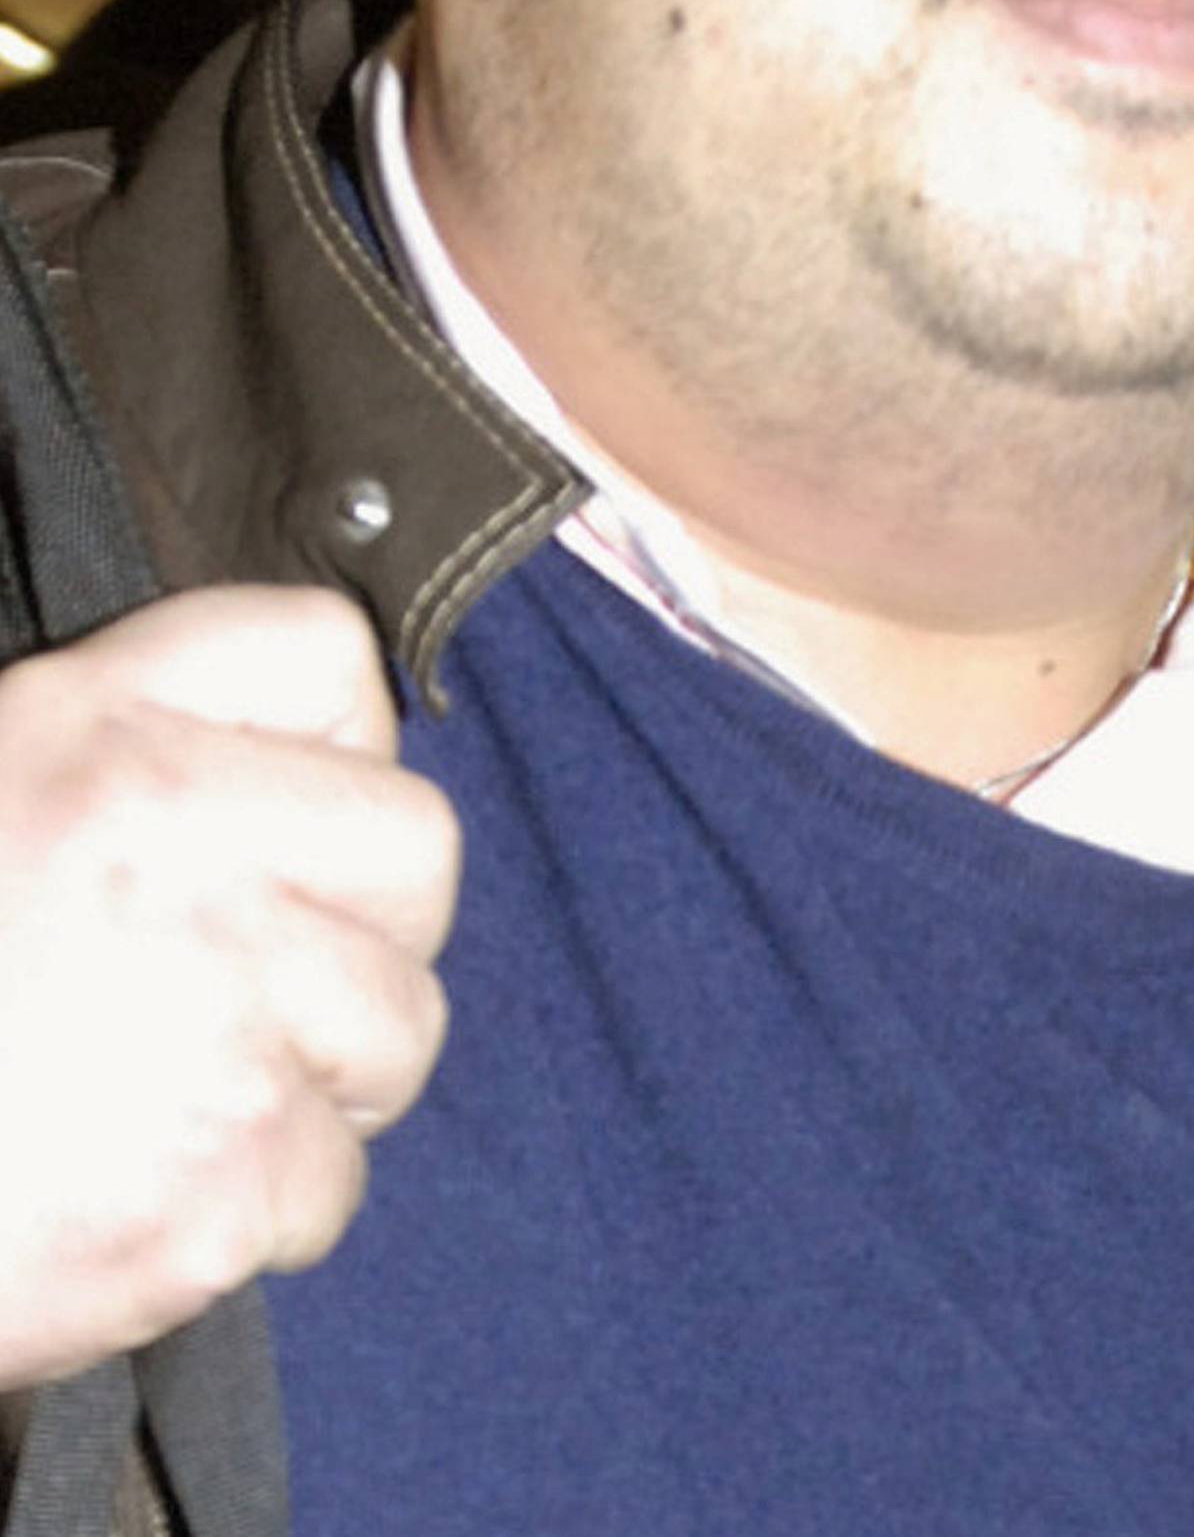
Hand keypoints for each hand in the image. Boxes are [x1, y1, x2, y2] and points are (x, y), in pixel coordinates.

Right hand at [0, 585, 458, 1386]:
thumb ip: (136, 733)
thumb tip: (310, 737)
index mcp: (103, 738)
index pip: (332, 660)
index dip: (328, 743)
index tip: (292, 810)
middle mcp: (177, 851)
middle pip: (416, 852)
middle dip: (362, 921)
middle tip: (265, 976)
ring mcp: (217, 1020)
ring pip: (398, 1028)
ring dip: (322, 1073)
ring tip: (193, 1087)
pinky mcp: (221, 1184)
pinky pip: (330, 1183)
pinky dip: (260, 1208)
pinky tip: (154, 1186)